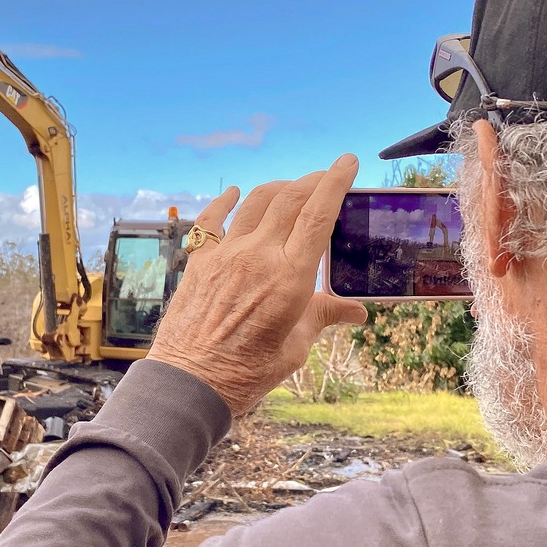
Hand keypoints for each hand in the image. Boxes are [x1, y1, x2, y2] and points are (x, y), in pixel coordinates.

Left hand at [148, 154, 367, 415]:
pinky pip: (211, 221)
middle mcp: (258, 257)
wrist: (190, 383)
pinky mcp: (199, 263)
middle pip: (289, 199)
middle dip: (312, 180)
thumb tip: (356, 312)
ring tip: (291, 188)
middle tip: (326, 177)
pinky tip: (233, 194)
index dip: (336, 182)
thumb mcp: (295, 348)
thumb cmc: (246, 373)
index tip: (347, 163)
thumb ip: (322, 317)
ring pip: (255, 202)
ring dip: (278, 188)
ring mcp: (225, 256)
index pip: (318, 214)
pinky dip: (224, 202)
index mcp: (289, 278)